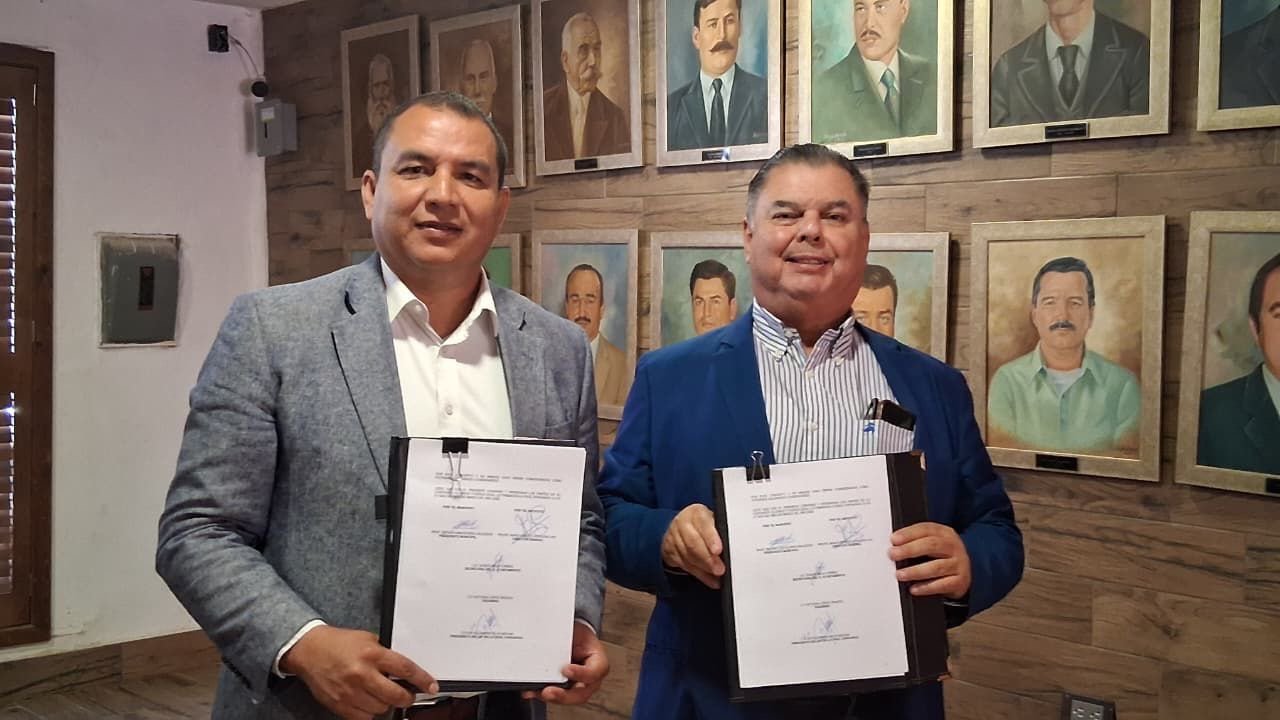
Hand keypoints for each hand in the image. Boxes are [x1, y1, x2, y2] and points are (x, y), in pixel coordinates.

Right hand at [280, 625, 436, 719]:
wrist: (308, 651)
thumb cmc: (338, 643)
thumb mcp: (367, 639)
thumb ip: (385, 653)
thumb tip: (404, 670)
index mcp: (372, 654)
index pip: (405, 669)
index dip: (422, 680)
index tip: (431, 686)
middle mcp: (362, 674)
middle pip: (396, 695)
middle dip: (407, 697)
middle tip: (407, 695)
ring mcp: (350, 692)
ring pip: (381, 709)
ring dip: (386, 704)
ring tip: (381, 693)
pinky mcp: (340, 705)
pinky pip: (364, 718)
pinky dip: (370, 713)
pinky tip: (368, 702)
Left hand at [524, 622, 609, 703]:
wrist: (571, 636)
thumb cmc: (576, 635)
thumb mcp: (574, 632)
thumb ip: (565, 638)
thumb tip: (549, 637)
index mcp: (598, 662)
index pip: (595, 672)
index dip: (581, 673)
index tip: (565, 669)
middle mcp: (590, 679)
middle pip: (581, 694)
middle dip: (563, 695)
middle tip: (548, 691)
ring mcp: (577, 686)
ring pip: (567, 699)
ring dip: (551, 697)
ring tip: (537, 692)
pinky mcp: (563, 689)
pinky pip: (554, 696)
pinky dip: (541, 694)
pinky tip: (531, 691)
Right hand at [661, 503, 724, 588]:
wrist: (682, 527)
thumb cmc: (703, 525)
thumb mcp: (713, 521)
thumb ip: (720, 531)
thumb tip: (733, 547)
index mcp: (697, 512)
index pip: (703, 523)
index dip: (711, 538)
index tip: (718, 550)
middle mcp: (682, 522)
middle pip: (693, 543)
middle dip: (708, 559)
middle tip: (720, 569)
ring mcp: (673, 536)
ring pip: (688, 556)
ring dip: (704, 569)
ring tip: (717, 577)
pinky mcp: (669, 550)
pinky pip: (684, 565)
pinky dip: (699, 574)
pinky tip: (709, 579)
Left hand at [888, 522, 970, 599]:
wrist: (962, 574)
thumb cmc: (941, 556)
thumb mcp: (932, 543)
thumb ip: (916, 542)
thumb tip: (894, 547)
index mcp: (944, 533)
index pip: (926, 529)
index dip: (909, 533)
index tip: (894, 539)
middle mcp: (953, 547)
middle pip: (931, 545)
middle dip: (910, 550)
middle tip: (893, 555)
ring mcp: (958, 564)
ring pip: (936, 567)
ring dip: (915, 571)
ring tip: (900, 574)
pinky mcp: (959, 581)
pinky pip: (942, 585)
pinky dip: (926, 587)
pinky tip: (914, 588)